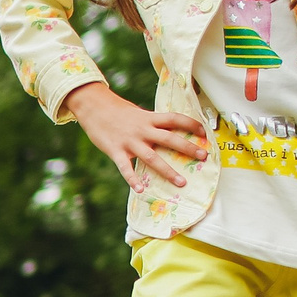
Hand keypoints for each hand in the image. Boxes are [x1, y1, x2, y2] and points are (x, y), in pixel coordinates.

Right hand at [63, 81, 209, 191]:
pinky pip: (126, 168)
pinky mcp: (116, 151)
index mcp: (149, 118)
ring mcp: (130, 142)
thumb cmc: (116, 110)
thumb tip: (167, 130)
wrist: (92, 106)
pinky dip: (133, 179)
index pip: (175, 119)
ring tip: (181, 182)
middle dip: (188, 148)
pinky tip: (141, 190)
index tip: (204, 132)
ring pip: (153, 158)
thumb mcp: (137, 113)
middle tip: (203, 157)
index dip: (191, 124)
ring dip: (168, 171)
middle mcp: (142, 130)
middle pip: (170, 139)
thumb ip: (151, 123)